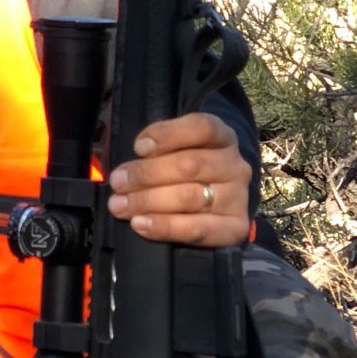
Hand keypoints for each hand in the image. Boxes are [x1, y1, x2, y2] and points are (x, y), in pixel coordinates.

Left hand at [106, 112, 251, 247]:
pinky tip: (140, 224)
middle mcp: (235, 165)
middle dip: (146, 174)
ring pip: (190, 197)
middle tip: (118, 183)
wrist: (218, 201)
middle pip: (190, 165)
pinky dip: (165, 227)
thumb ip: (159, 148)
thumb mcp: (176, 148)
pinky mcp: (235, 227)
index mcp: (222, 137)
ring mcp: (238, 197)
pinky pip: (197, 229)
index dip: (168, 135)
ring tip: (120, 205)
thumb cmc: (187, 167)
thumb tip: (132, 164)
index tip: (139, 147)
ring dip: (148, 201)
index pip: (202, 127)